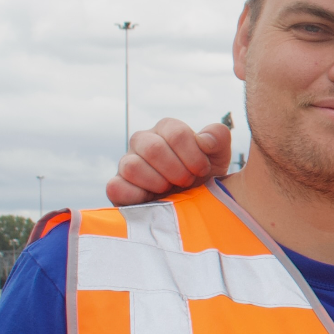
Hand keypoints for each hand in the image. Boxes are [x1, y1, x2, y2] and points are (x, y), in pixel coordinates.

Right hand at [105, 119, 231, 205]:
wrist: (194, 204)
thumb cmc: (204, 176)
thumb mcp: (218, 156)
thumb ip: (218, 137)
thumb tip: (203, 140)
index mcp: (166, 130)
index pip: (176, 133)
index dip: (193, 156)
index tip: (202, 171)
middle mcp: (143, 142)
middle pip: (152, 148)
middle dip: (177, 171)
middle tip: (187, 182)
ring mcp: (127, 163)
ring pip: (132, 166)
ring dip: (159, 183)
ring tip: (171, 190)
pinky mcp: (118, 186)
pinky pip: (115, 187)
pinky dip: (136, 196)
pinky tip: (154, 200)